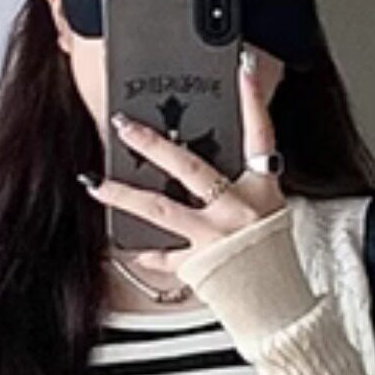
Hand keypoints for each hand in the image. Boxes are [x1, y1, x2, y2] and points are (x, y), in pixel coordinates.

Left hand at [82, 50, 286, 258]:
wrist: (280, 308)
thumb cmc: (273, 258)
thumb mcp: (270, 210)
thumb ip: (242, 184)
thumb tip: (206, 164)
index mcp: (262, 190)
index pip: (261, 134)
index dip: (253, 98)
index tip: (241, 65)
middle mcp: (236, 209)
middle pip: (189, 167)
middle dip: (152, 143)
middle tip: (122, 124)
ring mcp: (214, 238)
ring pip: (159, 209)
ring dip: (122, 194)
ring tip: (93, 183)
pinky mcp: (198, 265)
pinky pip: (163, 254)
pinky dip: (146, 251)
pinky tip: (125, 244)